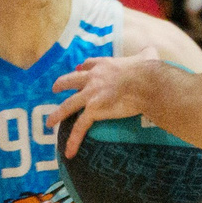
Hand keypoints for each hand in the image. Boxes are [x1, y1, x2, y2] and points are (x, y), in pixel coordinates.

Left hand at [51, 51, 169, 154]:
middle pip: (71, 80)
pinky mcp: (94, 110)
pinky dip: (73, 140)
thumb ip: (147, 53)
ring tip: (49, 122)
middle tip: (55, 88)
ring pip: (69, 105)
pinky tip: (69, 152)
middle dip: (62, 84)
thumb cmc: (148, 70)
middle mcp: (93, 78)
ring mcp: (91, 94)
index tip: (78, 69)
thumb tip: (152, 51)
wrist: (145, 82)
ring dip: (57, 114)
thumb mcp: (148, 56)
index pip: (89, 64)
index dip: (82, 68)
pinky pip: (80, 127)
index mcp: (105, 65)